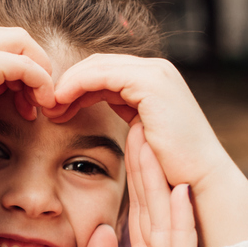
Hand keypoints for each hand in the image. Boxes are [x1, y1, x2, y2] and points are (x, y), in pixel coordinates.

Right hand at [0, 27, 55, 154]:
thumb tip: (17, 84)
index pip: (4, 41)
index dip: (23, 66)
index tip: (26, 99)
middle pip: (18, 38)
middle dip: (37, 66)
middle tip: (39, 100)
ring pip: (24, 46)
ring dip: (41, 75)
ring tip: (40, 105)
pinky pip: (25, 66)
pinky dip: (40, 83)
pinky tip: (39, 105)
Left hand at [45, 54, 229, 190]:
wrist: (201, 181)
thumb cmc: (173, 168)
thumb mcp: (145, 132)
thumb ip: (129, 114)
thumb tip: (105, 111)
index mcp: (155, 80)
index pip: (105, 71)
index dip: (77, 87)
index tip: (55, 108)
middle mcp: (157, 70)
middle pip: (98, 64)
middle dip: (69, 83)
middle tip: (46, 106)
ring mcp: (155, 73)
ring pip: (96, 67)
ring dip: (68, 85)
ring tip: (50, 107)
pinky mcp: (150, 83)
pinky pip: (100, 76)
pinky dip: (76, 86)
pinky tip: (61, 104)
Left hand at [58, 122, 197, 246]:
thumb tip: (102, 230)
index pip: (136, 214)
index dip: (132, 174)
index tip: (124, 130)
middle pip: (154, 212)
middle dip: (149, 166)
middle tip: (143, 117)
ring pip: (169, 228)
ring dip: (163, 184)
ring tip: (158, 140)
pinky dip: (180, 227)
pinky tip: (179, 194)